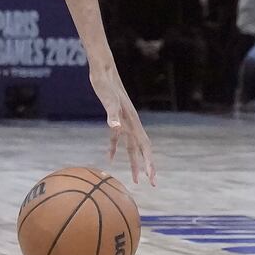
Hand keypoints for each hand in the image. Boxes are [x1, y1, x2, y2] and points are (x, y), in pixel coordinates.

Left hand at [91, 66, 156, 185]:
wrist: (102, 70)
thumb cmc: (105, 84)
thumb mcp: (107, 99)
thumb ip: (112, 114)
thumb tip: (115, 127)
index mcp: (132, 121)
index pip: (144, 146)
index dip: (149, 163)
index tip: (151, 178)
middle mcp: (131, 122)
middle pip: (142, 149)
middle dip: (146, 167)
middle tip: (151, 185)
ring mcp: (124, 121)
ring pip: (131, 146)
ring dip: (133, 162)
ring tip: (134, 179)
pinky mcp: (114, 118)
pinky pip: (116, 138)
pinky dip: (114, 148)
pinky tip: (110, 158)